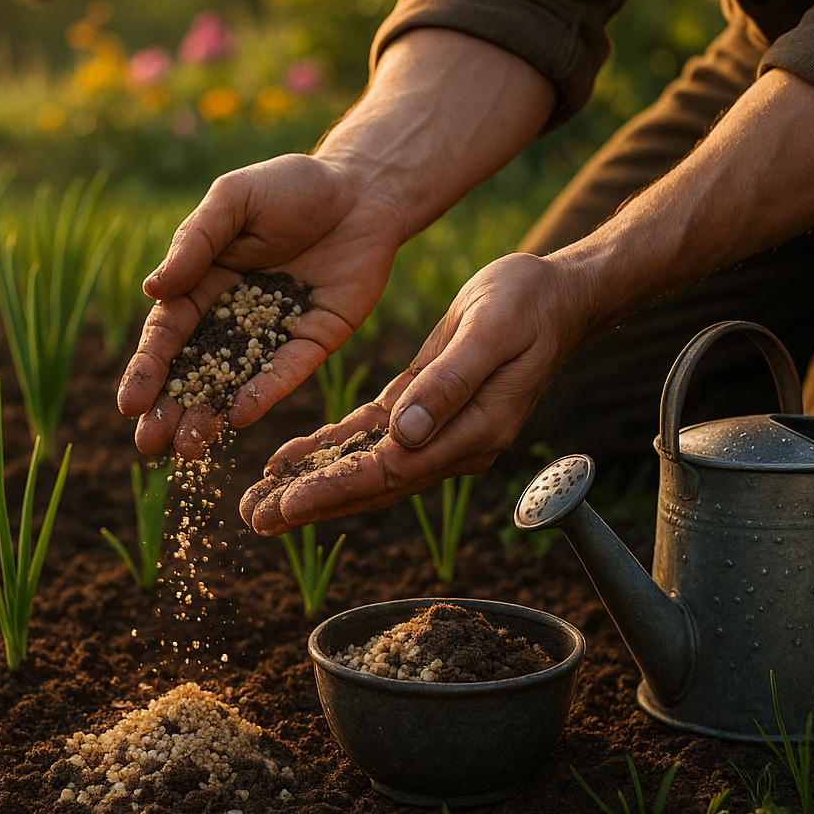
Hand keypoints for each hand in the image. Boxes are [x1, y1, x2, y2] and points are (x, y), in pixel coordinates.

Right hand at [116, 153, 406, 458]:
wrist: (362, 189)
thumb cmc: (290, 186)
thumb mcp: (234, 201)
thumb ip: (196, 242)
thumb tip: (152, 289)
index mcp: (200, 285)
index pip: (167, 336)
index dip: (146, 371)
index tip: (129, 404)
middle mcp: (231, 318)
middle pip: (193, 372)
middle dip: (169, 410)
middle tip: (149, 446)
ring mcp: (271, 335)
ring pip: (233, 384)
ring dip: (208, 417)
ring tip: (188, 450)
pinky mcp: (312, 343)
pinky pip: (284, 374)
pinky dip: (263, 395)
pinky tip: (240, 417)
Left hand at [239, 253, 591, 534]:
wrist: (558, 294)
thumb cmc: (530, 304)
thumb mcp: (490, 331)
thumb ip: (449, 383)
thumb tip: (405, 434)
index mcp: (472, 432)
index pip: (391, 473)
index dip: (336, 488)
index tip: (288, 502)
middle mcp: (451, 444)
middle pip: (370, 485)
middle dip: (310, 502)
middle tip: (255, 519)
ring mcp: (435, 431)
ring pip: (363, 467)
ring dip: (310, 483)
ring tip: (258, 502)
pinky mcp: (420, 406)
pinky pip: (367, 437)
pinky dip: (328, 449)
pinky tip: (288, 459)